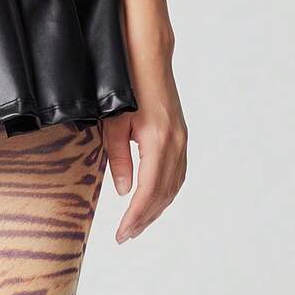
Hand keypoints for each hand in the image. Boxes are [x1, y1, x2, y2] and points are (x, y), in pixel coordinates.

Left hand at [103, 30, 186, 242]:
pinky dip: (165, 193)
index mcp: (158, 140)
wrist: (150, 59)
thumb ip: (119, 160)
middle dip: (143, 218)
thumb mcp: (114, 125)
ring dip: (155, 209)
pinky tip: (153, 203)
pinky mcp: (180, 137)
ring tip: (136, 226)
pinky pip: (177, 173)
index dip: (135, 216)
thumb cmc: (128, 87)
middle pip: (162, 193)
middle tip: (125, 236)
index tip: (121, 234)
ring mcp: (181, 139)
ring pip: (172, 186)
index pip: (148, 190)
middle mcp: (175, 142)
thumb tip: (125, 192)